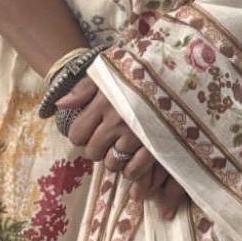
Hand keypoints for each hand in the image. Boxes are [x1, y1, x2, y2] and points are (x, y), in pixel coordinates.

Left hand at [53, 77, 189, 220]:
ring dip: (114, 160)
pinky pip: (134, 170)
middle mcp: (118, 120)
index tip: (90, 129)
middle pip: (93, 152)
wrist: (182, 70)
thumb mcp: (111, 70)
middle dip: (97, 148)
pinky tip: (134, 161)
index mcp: (104, 101)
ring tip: (122, 149)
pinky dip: (131, 170)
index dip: (81, 134)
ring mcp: (138, 135)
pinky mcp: (157, 146)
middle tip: (107, 140)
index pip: (77, 133)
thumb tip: (59, 105)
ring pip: (112, 164)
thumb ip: (84, 88)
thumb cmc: (142, 70)